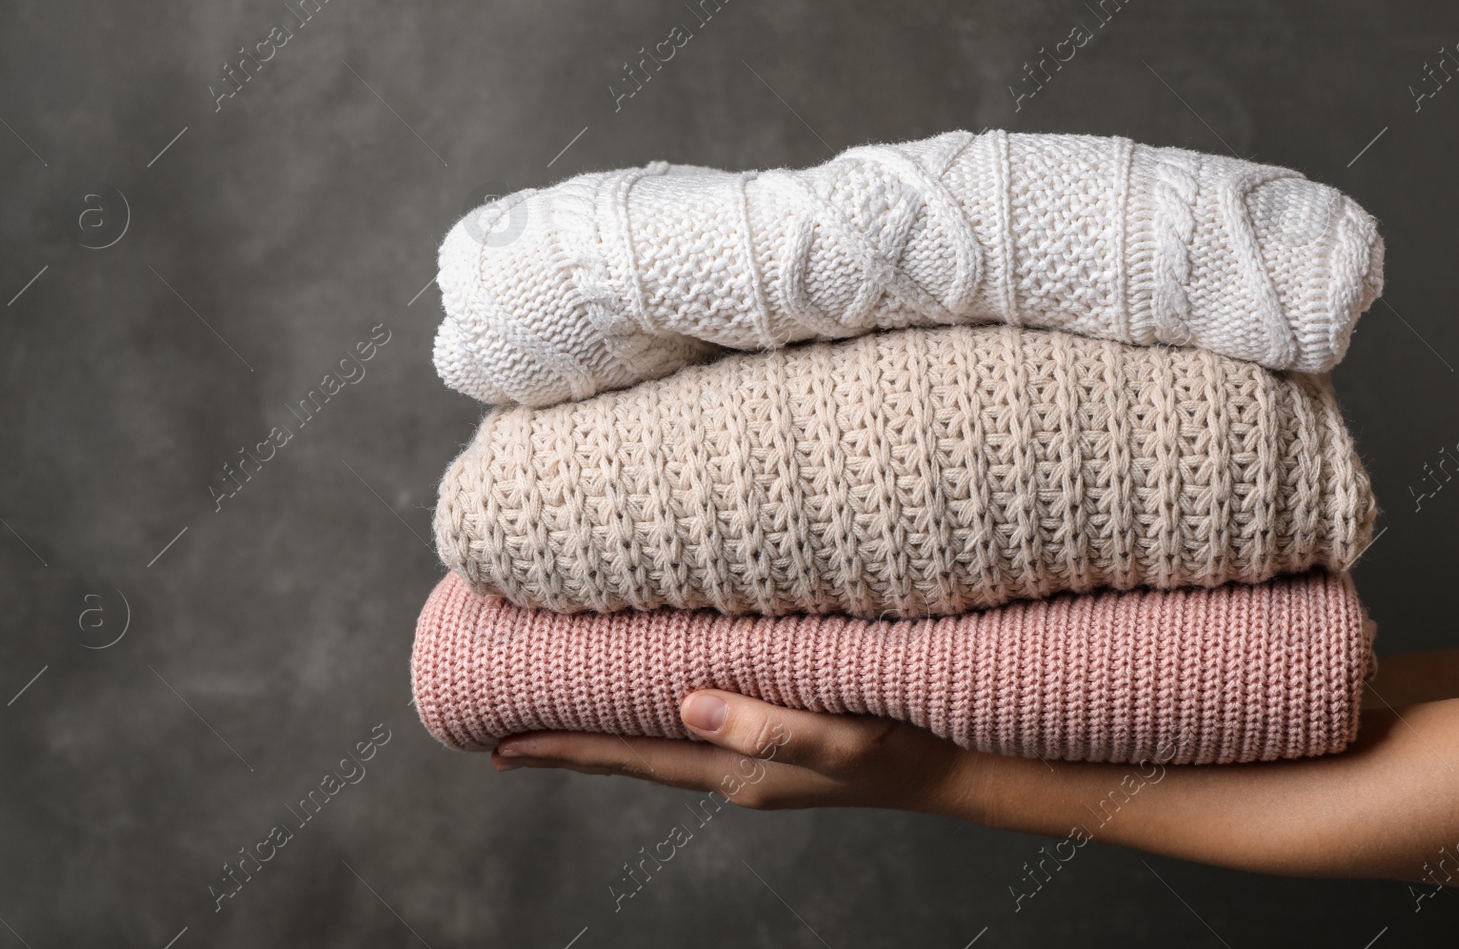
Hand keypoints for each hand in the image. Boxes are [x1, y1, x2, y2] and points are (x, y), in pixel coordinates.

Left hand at [491, 689, 978, 813]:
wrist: (961, 762)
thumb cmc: (906, 742)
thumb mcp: (840, 738)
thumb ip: (765, 727)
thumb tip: (682, 708)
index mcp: (736, 768)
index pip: (630, 757)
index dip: (563, 750)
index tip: (497, 745)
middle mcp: (734, 766)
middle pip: (631, 751)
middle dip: (568, 737)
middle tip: (501, 719)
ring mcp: (754, 754)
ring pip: (659, 737)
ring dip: (607, 723)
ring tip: (556, 704)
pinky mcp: (776, 732)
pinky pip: (695, 723)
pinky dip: (654, 710)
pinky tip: (650, 689)